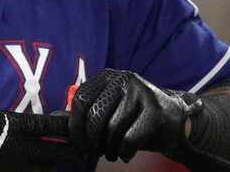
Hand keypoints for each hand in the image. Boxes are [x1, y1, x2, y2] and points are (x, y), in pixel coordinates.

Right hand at [0, 58, 84, 170]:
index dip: (65, 126)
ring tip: (59, 161)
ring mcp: (9, 171)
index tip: (76, 123)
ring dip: (52, 166)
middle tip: (80, 146)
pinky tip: (35, 170)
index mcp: (8, 127)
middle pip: (54, 154)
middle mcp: (15, 151)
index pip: (47, 126)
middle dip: (69, 150)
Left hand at [68, 69, 202, 162]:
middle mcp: (123, 79)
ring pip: (112, 129)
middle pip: (95, 115)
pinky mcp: (155, 110)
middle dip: (93, 140)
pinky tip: (126, 152)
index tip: (78, 142)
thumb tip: (56, 120)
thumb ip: (85, 113)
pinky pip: (129, 139)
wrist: (173, 120)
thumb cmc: (134, 118)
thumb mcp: (108, 110)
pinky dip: (124, 152)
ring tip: (113, 151)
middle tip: (97, 150)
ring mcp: (140, 92)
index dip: (76, 125)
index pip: (81, 99)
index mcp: (107, 77)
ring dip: (109, 149)